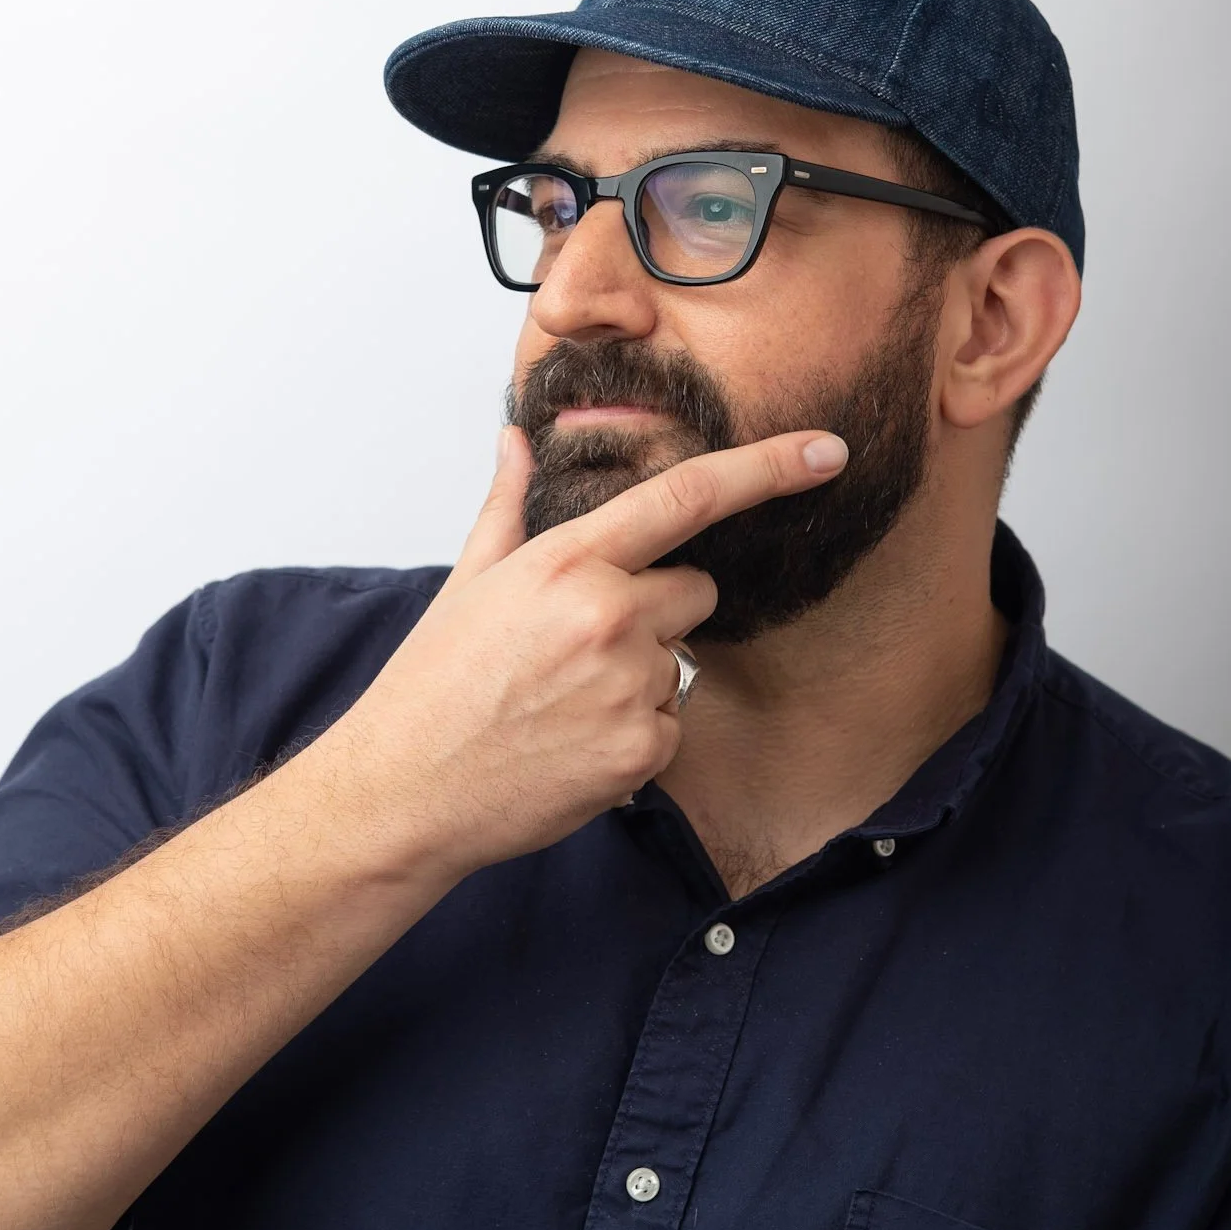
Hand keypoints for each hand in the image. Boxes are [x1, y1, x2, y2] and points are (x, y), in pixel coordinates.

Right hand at [313, 424, 848, 885]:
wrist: (406, 790)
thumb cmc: (434, 683)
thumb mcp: (469, 580)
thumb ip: (511, 504)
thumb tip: (519, 439)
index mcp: (567, 560)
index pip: (688, 496)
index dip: (768, 468)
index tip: (824, 451)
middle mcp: (609, 614)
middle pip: (697, 590)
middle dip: (659, 612)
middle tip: (580, 648)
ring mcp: (630, 685)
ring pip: (681, 661)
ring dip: (642, 678)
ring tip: (564, 702)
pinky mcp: (644, 750)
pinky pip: (672, 723)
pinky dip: (636, 735)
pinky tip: (574, 743)